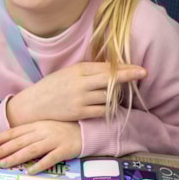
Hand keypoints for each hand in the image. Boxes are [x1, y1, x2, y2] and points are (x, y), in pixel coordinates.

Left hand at [0, 120, 81, 174]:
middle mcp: (42, 132)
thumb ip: (29, 134)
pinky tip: (29, 171)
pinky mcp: (64, 150)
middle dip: (2, 150)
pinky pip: (50, 158)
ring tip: (3, 164)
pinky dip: (39, 165)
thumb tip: (10, 143)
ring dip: (16, 157)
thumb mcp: (44, 128)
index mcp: (35, 126)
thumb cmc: (62, 130)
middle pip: (18, 142)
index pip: (13, 132)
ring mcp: (53, 140)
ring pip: (31, 150)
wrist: (86, 130)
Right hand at [6, 62, 146, 125]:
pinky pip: (102, 110)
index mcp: (77, 69)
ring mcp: (81, 98)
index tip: (138, 68)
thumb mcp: (68, 73)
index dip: (124, 67)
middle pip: (111, 78)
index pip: (106, 67)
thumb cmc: (52, 87)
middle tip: (144, 73)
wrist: (34, 104)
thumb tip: (112, 70)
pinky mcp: (80, 113)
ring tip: (115, 95)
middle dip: (129, 75)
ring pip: (108, 96)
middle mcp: (80, 83)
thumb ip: (87, 71)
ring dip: (115, 95)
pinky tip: (109, 107)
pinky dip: (108, 108)